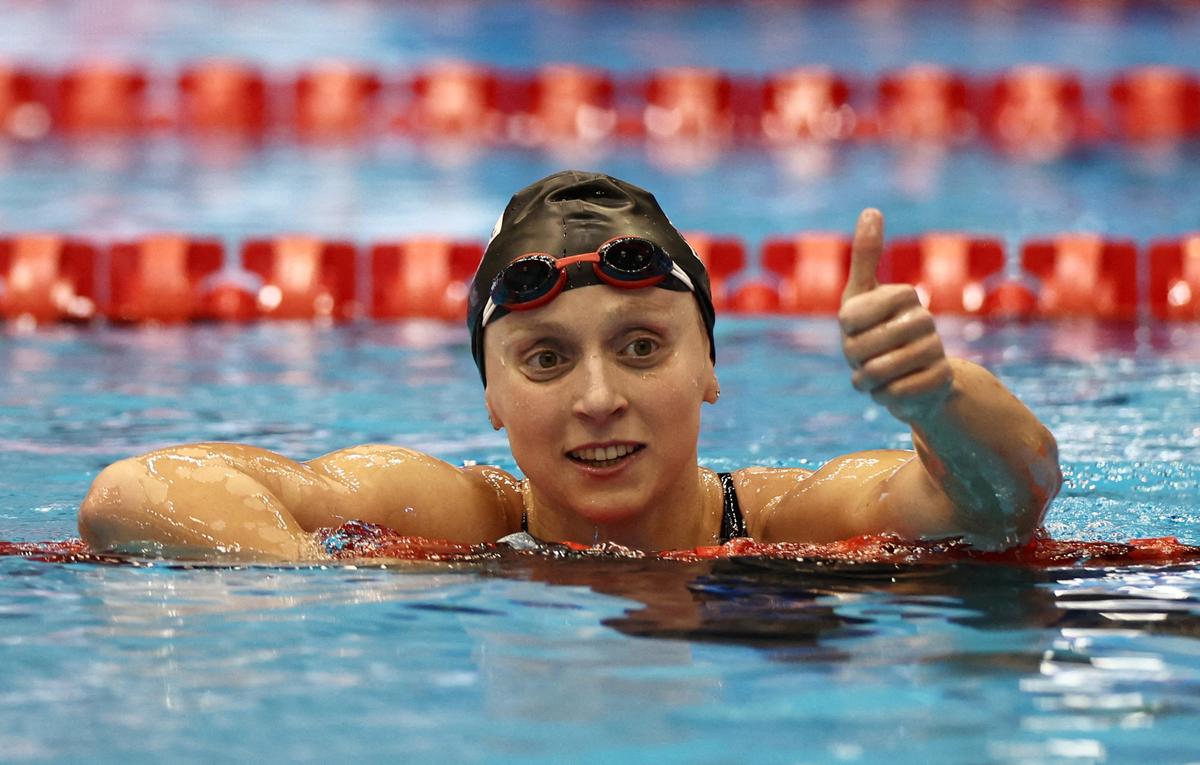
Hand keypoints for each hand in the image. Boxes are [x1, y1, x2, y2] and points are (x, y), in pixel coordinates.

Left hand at [839, 209, 952, 423]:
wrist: (913, 379)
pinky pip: (895, 393)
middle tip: (866, 357)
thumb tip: (872, 209)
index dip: (845, 331)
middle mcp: (923, 319)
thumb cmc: (876, 332)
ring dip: (866, 381)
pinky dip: (884, 397)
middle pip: (859, 348)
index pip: (848, 317)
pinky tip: (893, 389)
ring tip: (876, 374)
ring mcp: (935, 349)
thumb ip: (866, 254)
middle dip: (853, 360)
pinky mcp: (941, 380)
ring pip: (877, 372)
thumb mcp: (862, 294)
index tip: (857, 329)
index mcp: (902, 295)